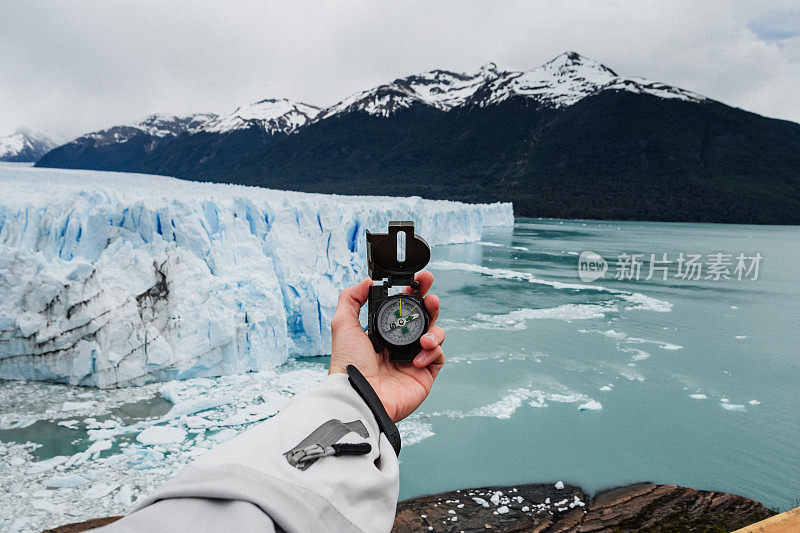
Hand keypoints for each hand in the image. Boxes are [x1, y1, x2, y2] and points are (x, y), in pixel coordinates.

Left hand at [328, 271, 444, 421]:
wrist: (359, 395)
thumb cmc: (348, 364)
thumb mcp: (343, 324)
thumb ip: (351, 298)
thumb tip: (367, 282)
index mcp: (382, 332)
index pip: (403, 308)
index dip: (414, 293)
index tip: (421, 280)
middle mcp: (399, 344)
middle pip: (423, 318)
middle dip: (431, 304)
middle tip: (431, 297)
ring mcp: (413, 359)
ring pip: (435, 335)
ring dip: (435, 330)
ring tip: (424, 338)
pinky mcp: (424, 375)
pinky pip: (439, 357)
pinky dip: (433, 353)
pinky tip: (417, 359)